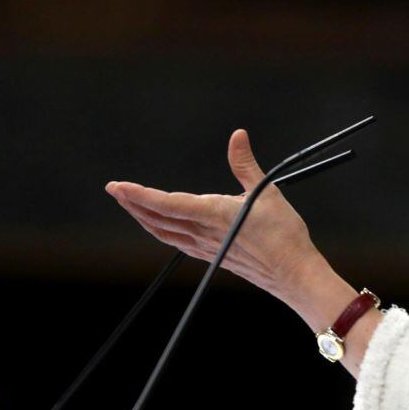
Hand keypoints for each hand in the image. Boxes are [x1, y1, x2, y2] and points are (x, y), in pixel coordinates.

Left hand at [105, 129, 325, 304]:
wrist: (293, 273)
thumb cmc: (284, 235)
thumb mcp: (266, 192)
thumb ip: (245, 163)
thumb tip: (237, 136)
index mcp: (213, 215)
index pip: (167, 204)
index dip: (139, 195)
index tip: (119, 186)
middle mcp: (204, 233)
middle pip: (157, 219)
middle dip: (133, 204)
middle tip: (115, 190)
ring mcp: (205, 247)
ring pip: (163, 233)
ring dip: (143, 218)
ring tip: (130, 205)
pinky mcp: (211, 255)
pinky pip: (176, 242)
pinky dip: (160, 230)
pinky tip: (160, 226)